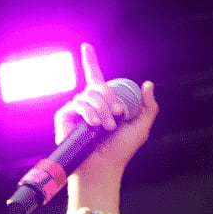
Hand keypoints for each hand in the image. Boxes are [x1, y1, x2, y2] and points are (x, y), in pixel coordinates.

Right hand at [53, 43, 158, 186]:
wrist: (103, 167)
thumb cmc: (121, 150)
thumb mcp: (141, 126)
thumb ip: (148, 106)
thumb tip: (148, 84)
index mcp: (104, 103)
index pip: (95, 77)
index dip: (90, 61)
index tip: (86, 46)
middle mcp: (88, 104)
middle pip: (98, 86)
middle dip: (112, 100)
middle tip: (119, 117)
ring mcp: (75, 110)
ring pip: (89, 95)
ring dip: (102, 111)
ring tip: (107, 128)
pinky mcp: (64, 117)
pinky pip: (76, 103)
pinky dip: (89, 113)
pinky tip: (93, 125)